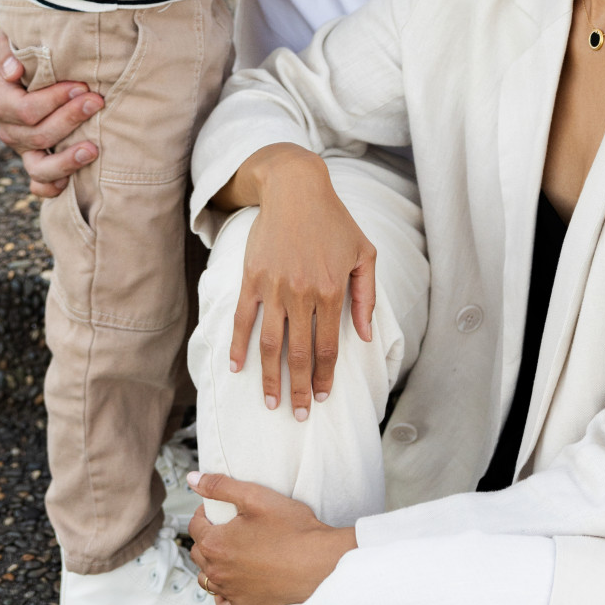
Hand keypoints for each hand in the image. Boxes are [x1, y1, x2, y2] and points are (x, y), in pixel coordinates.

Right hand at [0, 25, 102, 198]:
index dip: (54, 100)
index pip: (26, 109)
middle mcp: (10, 129)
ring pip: (38, 167)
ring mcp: (23, 148)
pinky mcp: (35, 161)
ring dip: (66, 160)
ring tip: (93, 149)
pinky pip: (38, 185)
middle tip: (97, 101)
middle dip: (70, 119)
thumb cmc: (27, 50)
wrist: (31, 64)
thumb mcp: (11, 41)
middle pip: (38, 135)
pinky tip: (68, 185)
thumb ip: (7, 51)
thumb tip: (14, 71)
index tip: (82, 85)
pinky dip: (51, 188)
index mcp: (3, 100)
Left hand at [187, 473, 354, 604]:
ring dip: (213, 565)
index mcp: (217, 543)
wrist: (319, 562)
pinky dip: (222, 597)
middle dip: (208, 537)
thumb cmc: (293, 531)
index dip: (204, 513)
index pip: (195, 526)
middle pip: (198, 552)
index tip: (216, 510)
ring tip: (231, 553)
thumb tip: (195, 479)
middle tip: (227, 528)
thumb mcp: (255, 496)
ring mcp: (231, 592)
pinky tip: (233, 585)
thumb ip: (221, 486)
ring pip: (207, 579)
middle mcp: (219, 571)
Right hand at [227, 145, 376, 417]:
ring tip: (270, 402)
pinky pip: (243, 318)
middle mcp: (303, 292)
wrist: (296, 189)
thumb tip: (366, 337)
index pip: (328, 347)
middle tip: (298, 415)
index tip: (322, 398)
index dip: (325, 376)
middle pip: (299, 353)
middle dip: (298, 389)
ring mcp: (274, 286)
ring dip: (270, 377)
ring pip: (271, 343)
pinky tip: (237, 368)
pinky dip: (238, 345)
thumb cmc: (334, 221)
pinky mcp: (252, 278)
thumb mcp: (364, 253)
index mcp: (332, 290)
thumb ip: (367, 297)